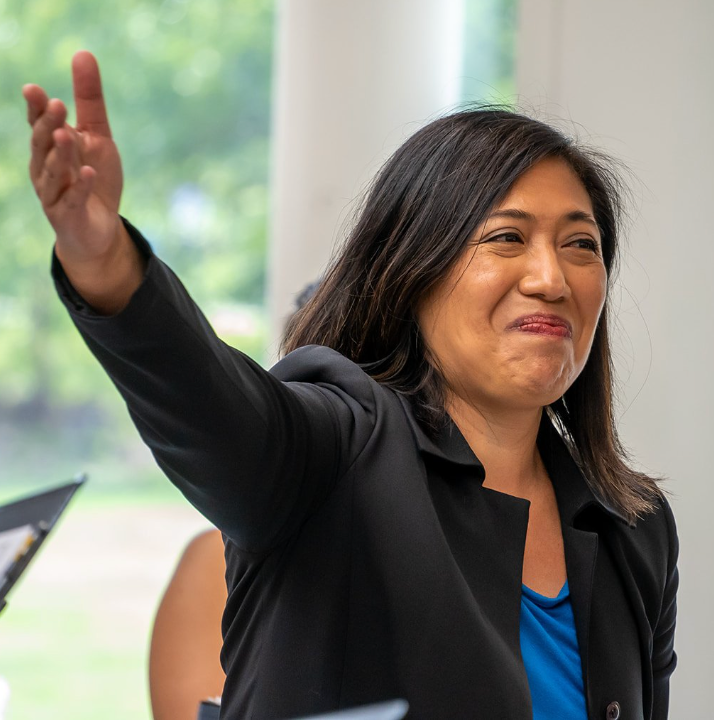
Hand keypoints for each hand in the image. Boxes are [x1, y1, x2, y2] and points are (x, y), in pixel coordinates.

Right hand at [24, 50, 142, 313]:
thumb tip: (83, 52)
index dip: (37, 109)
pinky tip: (87, 174)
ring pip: (52, 172)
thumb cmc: (94, 178)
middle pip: (42, 145)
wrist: (99, 228)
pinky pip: (72, 200)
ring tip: (68, 135)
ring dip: (60, 155)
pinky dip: (80, 187)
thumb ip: (89, 100)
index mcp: (50, 147)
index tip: (35, 90)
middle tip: (58, 106)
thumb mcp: (98, 136)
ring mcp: (54, 194)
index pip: (39, 124)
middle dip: (48, 126)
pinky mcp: (68, 215)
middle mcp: (45, 168)